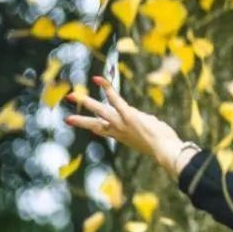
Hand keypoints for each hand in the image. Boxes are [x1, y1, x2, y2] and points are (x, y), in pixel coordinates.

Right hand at [63, 74, 190, 178]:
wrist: (165, 150)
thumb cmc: (163, 145)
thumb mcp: (150, 135)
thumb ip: (144, 124)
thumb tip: (146, 118)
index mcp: (122, 136)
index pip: (103, 131)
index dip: (93, 127)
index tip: (86, 127)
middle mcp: (118, 131)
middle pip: (95, 125)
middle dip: (81, 121)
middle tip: (67, 119)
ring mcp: (122, 123)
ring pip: (100, 111)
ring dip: (86, 103)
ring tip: (72, 96)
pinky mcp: (129, 115)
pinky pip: (115, 100)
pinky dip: (107, 88)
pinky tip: (98, 80)